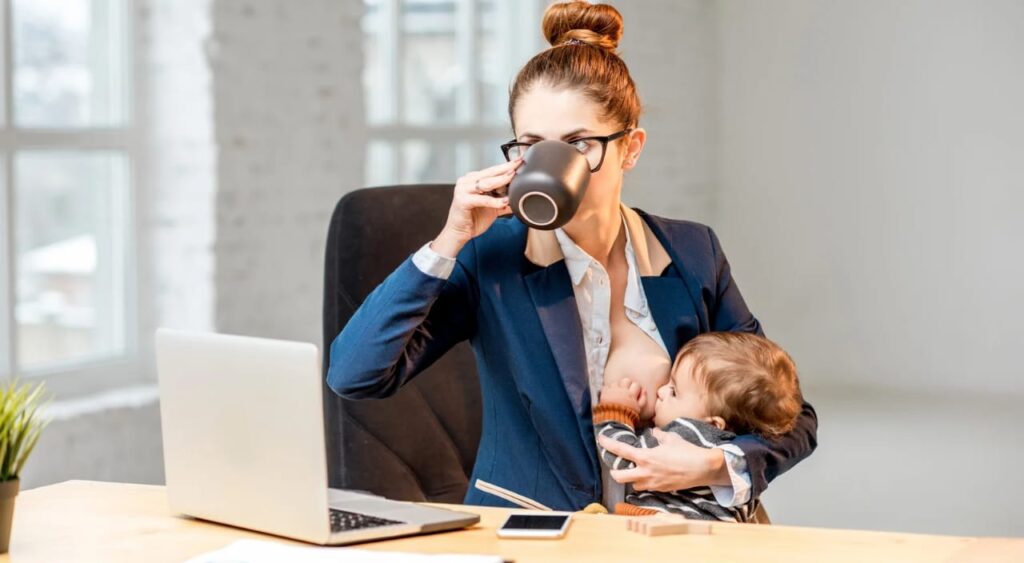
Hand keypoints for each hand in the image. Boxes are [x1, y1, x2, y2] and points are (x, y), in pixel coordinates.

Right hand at [432, 157, 523, 256]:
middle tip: (518, 164)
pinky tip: (504, 202)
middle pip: (489, 173)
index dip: (506, 166)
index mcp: (473, 180)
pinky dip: (494, 201)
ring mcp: (463, 190)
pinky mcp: (462, 201)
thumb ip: (504, 201)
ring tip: (512, 178)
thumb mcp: (493, 208)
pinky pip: (482, 199)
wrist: (459, 232)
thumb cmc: (473, 218)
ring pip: (485, 183)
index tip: (519, 162)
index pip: (492, 170)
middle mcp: (467, 181)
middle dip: (505, 169)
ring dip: (501, 181)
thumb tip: (520, 198)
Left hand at [598, 428, 728, 491]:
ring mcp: (653, 484)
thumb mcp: (671, 438)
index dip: (608, 444)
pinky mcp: (661, 490)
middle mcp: (646, 473)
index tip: (601, 439)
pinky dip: (644, 482)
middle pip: (619, 477)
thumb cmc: (687, 451)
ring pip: (633, 484)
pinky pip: (646, 488)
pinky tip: (650, 475)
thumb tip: (653, 433)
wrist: (704, 468)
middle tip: (616, 465)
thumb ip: (658, 436)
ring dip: (631, 478)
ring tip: (635, 470)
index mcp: (646, 457)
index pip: (621, 451)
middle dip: (614, 472)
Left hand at [599, 377, 646, 413]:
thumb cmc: (627, 415)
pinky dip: (608, 389)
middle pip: (626, 380)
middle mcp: (622, 390)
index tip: (635, 391)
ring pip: (616, 382)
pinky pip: (606, 386)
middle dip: (627, 384)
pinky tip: (610, 394)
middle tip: (626, 390)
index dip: (636, 387)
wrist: (614, 420)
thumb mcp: (638, 408)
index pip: (636, 384)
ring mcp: (613, 390)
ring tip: (617, 392)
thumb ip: (643, 399)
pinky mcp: (605, 393)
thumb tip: (644, 390)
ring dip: (617, 386)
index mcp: (631, 394)